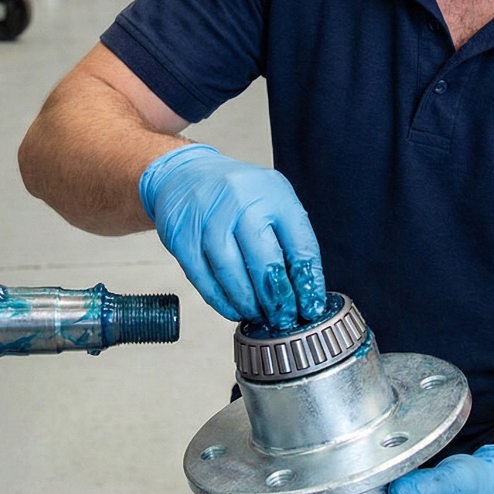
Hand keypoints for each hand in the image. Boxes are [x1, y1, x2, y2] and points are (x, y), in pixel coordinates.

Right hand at [139, 144, 324, 327]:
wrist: (186, 174)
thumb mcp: (272, 199)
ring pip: (233, 275)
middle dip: (279, 300)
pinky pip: (205, 279)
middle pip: (266, 264)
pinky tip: (234, 308)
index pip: (300, 246)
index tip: (311, 307)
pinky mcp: (182, 237)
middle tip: (284, 319)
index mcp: (274, 193)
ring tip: (259, 315)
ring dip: (249, 304)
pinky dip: (222, 300)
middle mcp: (242, 203)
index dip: (307, 283)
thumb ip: (289, 237)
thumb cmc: (237, 194)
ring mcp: (209, 219)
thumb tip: (304, 289)